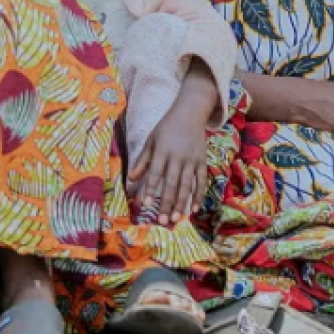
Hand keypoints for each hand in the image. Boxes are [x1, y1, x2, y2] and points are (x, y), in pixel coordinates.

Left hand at [130, 102, 208, 224]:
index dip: (150, 189)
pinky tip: (194, 209)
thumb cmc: (166, 127)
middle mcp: (178, 157)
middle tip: (162, 220)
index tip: (145, 205)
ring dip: (182, 203)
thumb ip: (142, 160)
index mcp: (162, 152)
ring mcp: (192, 160)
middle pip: (172, 184)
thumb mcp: (151, 140)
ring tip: (177, 219)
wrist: (190, 113)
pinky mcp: (202, 161)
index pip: (155, 174)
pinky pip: (201, 181)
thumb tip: (131, 179)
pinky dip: (199, 195)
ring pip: (187, 185)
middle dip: (167, 203)